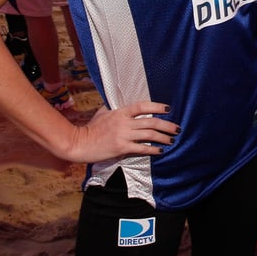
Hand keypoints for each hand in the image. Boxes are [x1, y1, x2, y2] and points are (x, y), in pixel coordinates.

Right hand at [63, 101, 179, 163]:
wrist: (79, 143)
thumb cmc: (91, 128)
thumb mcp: (103, 113)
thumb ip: (115, 109)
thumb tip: (123, 104)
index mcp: (120, 112)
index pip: (142, 106)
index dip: (157, 106)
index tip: (168, 109)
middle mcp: (124, 122)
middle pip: (151, 121)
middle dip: (167, 125)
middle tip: (177, 128)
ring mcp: (123, 135)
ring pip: (149, 134)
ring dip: (163, 137)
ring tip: (171, 140)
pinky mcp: (122, 148)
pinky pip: (141, 148)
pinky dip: (153, 149)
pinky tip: (160, 151)